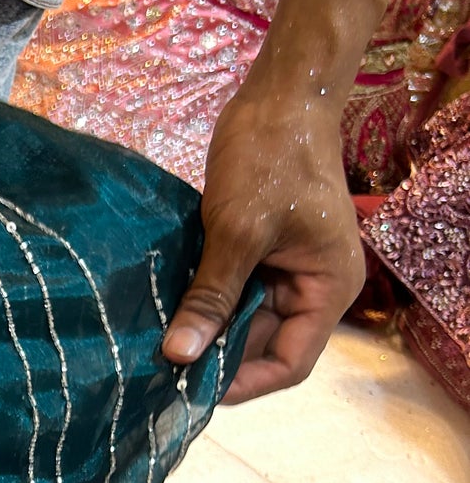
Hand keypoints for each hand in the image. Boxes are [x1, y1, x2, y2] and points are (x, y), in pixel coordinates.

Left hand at [162, 84, 363, 404]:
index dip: (244, 382)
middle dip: (217, 355)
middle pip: (263, 344)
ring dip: (204, 328)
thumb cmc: (271, 156)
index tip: (194, 388)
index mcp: (327, 289)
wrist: (280, 94)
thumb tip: (180, 354)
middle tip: (159, 369)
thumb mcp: (239, 230)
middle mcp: (312, 287)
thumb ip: (212, 295)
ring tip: (155, 344)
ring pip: (241, 319)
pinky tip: (162, 309)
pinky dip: (201, 300)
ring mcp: (285, 269)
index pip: (290, 362)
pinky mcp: (258, 251)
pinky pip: (229, 290)